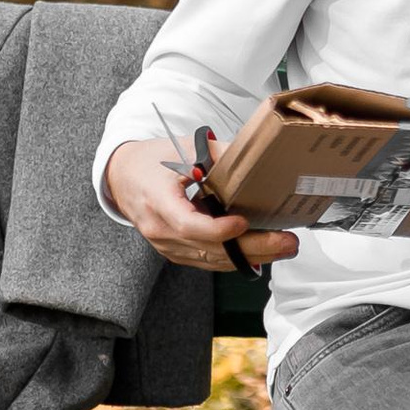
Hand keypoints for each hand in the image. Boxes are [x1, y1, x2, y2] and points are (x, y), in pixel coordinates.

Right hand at [103, 136, 296, 275]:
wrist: (123, 179)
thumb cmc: (150, 162)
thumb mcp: (180, 149)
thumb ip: (215, 153)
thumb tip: (252, 156)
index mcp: (157, 202)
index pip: (188, 224)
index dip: (217, 229)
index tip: (244, 223)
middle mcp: (161, 230)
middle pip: (210, 248)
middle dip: (253, 247)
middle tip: (286, 242)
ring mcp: (168, 246)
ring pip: (213, 259)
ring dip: (252, 256)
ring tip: (284, 247)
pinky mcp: (177, 252)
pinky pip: (209, 260)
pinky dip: (236, 258)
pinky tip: (263, 254)